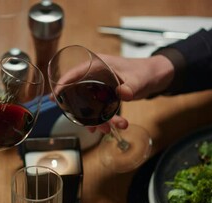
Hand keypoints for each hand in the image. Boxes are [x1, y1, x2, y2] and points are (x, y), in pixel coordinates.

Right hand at [52, 53, 173, 132]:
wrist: (156, 76)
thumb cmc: (145, 71)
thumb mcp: (138, 79)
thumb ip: (131, 86)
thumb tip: (123, 93)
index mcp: (98, 65)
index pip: (74, 73)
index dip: (62, 84)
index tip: (55, 97)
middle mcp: (96, 75)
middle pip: (79, 93)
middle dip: (81, 111)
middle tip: (88, 125)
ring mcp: (100, 86)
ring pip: (89, 104)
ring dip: (95, 119)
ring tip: (107, 129)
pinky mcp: (105, 95)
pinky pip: (98, 108)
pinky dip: (102, 119)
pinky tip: (110, 127)